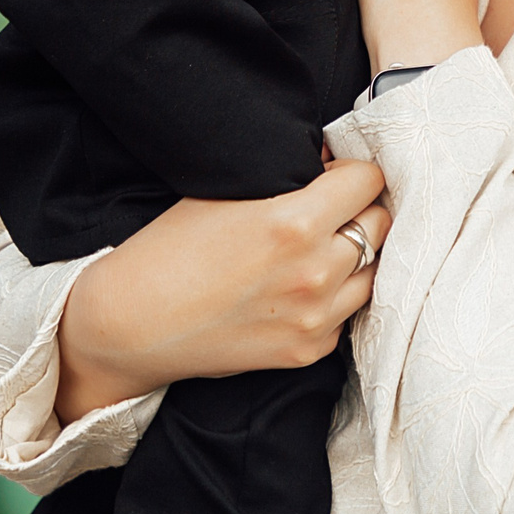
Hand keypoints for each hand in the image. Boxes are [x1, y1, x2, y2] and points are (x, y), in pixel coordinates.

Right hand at [53, 160, 393, 423]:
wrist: (133, 324)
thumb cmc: (169, 249)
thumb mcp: (225, 194)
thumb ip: (286, 178)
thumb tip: (329, 163)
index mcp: (295, 222)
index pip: (368, 181)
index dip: (353, 172)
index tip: (337, 175)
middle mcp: (316, 271)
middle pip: (380, 224)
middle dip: (360, 209)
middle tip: (333, 208)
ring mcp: (316, 317)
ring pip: (375, 271)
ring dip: (357, 255)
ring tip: (323, 248)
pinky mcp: (308, 350)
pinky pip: (348, 313)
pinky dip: (337, 296)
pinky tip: (302, 287)